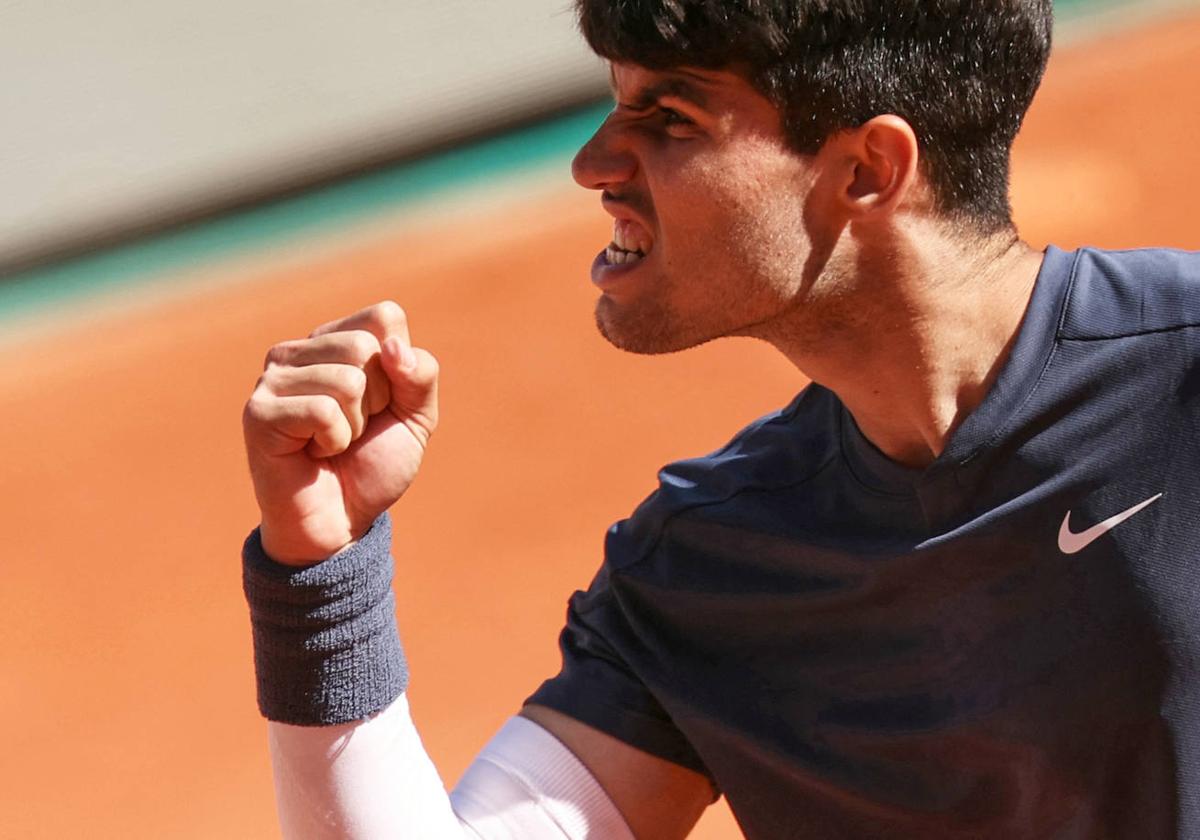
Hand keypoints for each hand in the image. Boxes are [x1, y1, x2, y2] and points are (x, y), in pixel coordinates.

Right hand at [242, 302, 438, 564]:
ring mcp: (273, 377)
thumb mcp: (416, 417)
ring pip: (348, 379)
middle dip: (377, 400)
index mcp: (334, 341)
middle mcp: (298, 350)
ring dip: (354, 426)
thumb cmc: (372, 465)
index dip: (399, 370)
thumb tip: (391, 347)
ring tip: (331, 443)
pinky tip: (312, 452)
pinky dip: (334, 441)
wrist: (341, 522)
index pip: (385, 317)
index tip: (380, 405)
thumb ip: (420, 374)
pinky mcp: (259, 410)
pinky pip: (324, 411)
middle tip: (354, 429)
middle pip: (366, 346)